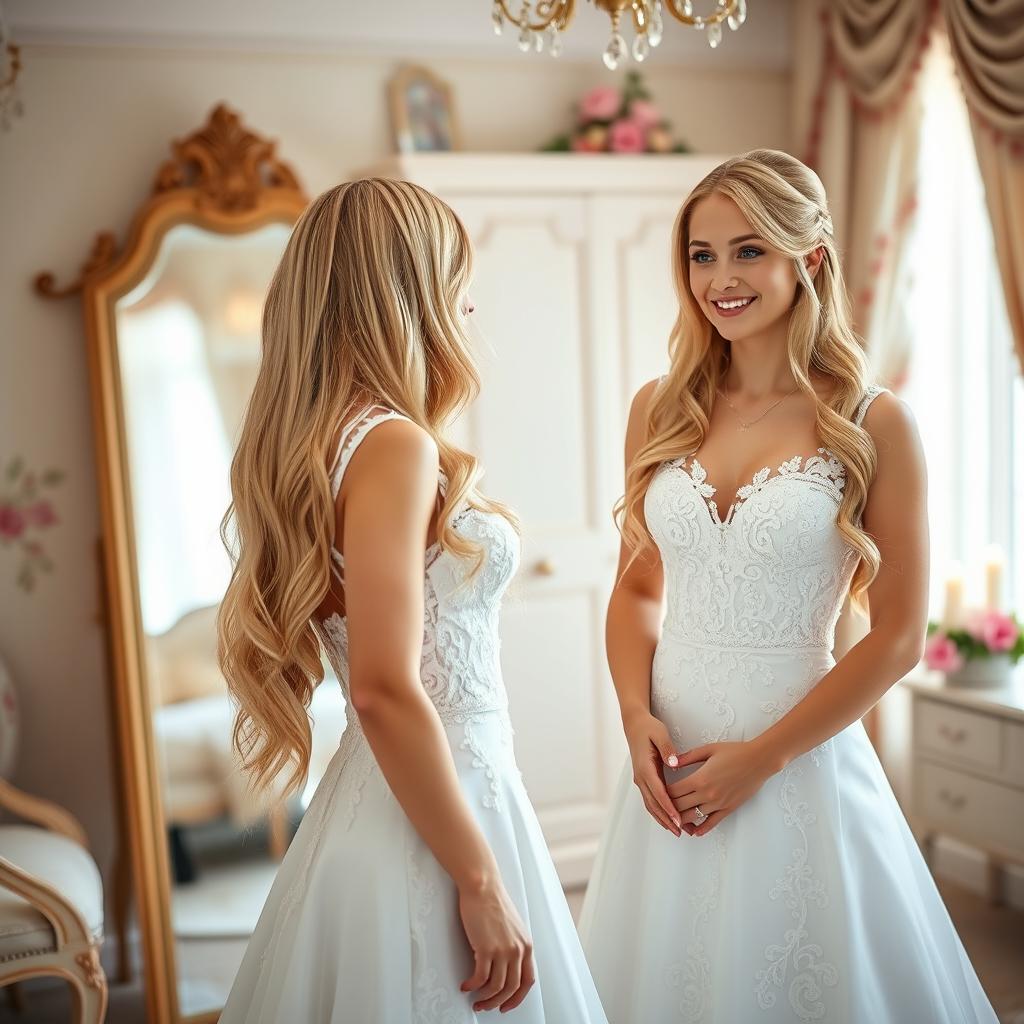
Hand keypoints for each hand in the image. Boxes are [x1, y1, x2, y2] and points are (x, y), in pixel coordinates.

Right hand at [458, 875, 534, 1012]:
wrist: (483, 886)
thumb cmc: (493, 902)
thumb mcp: (512, 927)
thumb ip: (513, 946)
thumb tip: (505, 967)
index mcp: (526, 945)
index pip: (528, 981)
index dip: (517, 998)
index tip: (506, 1005)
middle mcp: (518, 950)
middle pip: (512, 988)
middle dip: (497, 1002)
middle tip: (485, 1006)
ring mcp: (503, 950)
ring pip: (496, 987)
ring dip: (484, 998)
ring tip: (473, 999)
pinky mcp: (486, 948)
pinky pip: (480, 977)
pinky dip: (472, 986)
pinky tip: (465, 985)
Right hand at [624, 710, 683, 837]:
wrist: (635, 725)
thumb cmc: (649, 728)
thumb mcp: (660, 734)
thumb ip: (667, 749)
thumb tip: (674, 764)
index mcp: (645, 767)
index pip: (658, 793)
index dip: (668, 808)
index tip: (678, 820)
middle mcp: (641, 777)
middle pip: (653, 804)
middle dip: (667, 819)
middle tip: (681, 831)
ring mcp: (640, 780)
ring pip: (650, 805)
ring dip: (663, 819)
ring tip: (678, 830)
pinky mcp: (644, 780)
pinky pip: (650, 800)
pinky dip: (659, 812)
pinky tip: (668, 819)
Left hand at [666, 739, 779, 835]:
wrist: (759, 760)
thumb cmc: (735, 752)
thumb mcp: (708, 749)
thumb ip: (688, 757)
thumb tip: (671, 763)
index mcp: (699, 778)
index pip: (673, 792)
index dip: (663, 793)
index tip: (658, 792)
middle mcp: (707, 794)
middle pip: (679, 807)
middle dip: (669, 807)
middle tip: (662, 807)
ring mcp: (718, 804)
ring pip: (692, 818)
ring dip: (681, 819)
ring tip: (674, 819)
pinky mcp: (728, 809)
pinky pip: (711, 823)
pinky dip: (701, 829)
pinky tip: (694, 831)